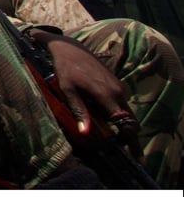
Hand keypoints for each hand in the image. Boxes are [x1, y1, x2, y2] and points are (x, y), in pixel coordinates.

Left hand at [32, 29, 140, 152]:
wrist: (70, 48)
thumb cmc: (66, 68)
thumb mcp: (68, 90)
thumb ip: (79, 110)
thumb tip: (86, 133)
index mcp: (107, 94)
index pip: (126, 122)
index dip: (128, 138)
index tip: (124, 148)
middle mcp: (118, 91)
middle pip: (131, 120)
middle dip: (128, 135)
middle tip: (117, 146)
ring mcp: (118, 86)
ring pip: (126, 112)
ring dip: (121, 124)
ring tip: (107, 132)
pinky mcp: (116, 83)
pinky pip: (121, 103)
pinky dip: (117, 113)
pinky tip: (102, 116)